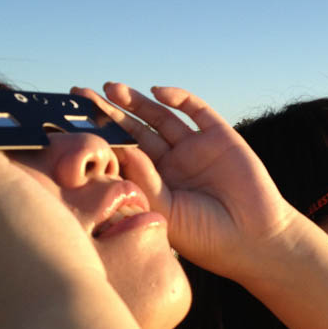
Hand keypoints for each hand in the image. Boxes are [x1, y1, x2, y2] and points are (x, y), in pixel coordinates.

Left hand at [71, 83, 299, 281]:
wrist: (255, 240)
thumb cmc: (207, 237)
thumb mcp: (166, 211)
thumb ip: (144, 180)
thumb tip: (121, 148)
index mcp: (155, 183)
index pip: (122, 154)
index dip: (100, 139)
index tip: (73, 126)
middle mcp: (172, 163)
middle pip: (135, 130)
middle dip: (109, 112)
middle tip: (80, 95)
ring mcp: (195, 148)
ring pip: (161, 117)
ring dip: (137, 102)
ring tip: (110, 89)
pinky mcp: (219, 136)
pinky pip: (197, 111)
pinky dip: (179, 98)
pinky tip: (158, 92)